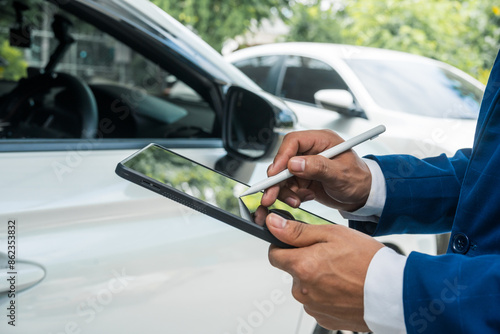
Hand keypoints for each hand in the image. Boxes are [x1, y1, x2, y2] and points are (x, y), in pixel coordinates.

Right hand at [261, 129, 371, 211]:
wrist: (363, 195)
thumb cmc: (358, 179)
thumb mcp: (341, 174)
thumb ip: (318, 167)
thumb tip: (295, 163)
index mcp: (321, 140)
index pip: (293, 142)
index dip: (281, 157)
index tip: (275, 174)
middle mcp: (310, 151)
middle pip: (283, 161)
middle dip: (276, 180)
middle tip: (270, 195)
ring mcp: (305, 166)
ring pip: (282, 177)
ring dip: (284, 191)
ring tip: (296, 201)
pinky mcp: (302, 179)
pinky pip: (288, 187)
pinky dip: (291, 196)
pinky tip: (304, 198)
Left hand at [266, 213, 383, 331]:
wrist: (394, 292)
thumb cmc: (368, 261)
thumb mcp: (332, 234)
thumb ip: (297, 231)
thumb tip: (273, 224)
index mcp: (302, 266)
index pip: (274, 255)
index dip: (284, 245)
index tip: (296, 243)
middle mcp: (303, 290)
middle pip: (293, 271)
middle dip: (305, 262)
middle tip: (330, 256)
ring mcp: (314, 307)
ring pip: (306, 287)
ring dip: (317, 279)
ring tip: (342, 272)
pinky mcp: (325, 319)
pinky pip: (318, 302)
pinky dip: (327, 294)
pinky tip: (344, 287)